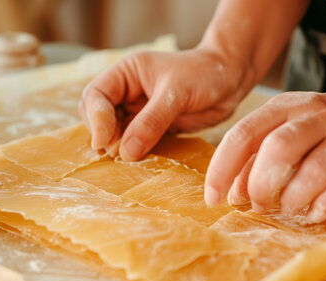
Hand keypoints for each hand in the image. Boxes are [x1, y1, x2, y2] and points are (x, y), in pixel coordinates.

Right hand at [79, 48, 248, 159]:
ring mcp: (139, 113)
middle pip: (98, 117)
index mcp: (126, 73)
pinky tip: (141, 162)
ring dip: (118, 148)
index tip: (105, 141)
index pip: (96, 95)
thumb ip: (151, 122)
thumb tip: (125, 152)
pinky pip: (136, 144)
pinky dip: (135, 154)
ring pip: (115, 134)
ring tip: (129, 161)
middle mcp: (127, 93)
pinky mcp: (153, 129)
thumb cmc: (204, 75)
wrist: (230, 81)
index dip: (96, 118)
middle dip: (105, 135)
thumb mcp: (176, 94)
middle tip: (118, 154)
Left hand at [205, 81, 325, 222]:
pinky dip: (325, 204)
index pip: (244, 135)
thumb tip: (233, 195)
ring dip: (292, 199)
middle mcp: (315, 114)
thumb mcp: (287, 132)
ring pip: (313, 168)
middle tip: (259, 205)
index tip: (213, 200)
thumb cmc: (325, 128)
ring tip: (287, 209)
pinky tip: (314, 213)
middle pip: (277, 149)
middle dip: (260, 185)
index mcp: (285, 106)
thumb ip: (257, 160)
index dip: (222, 170)